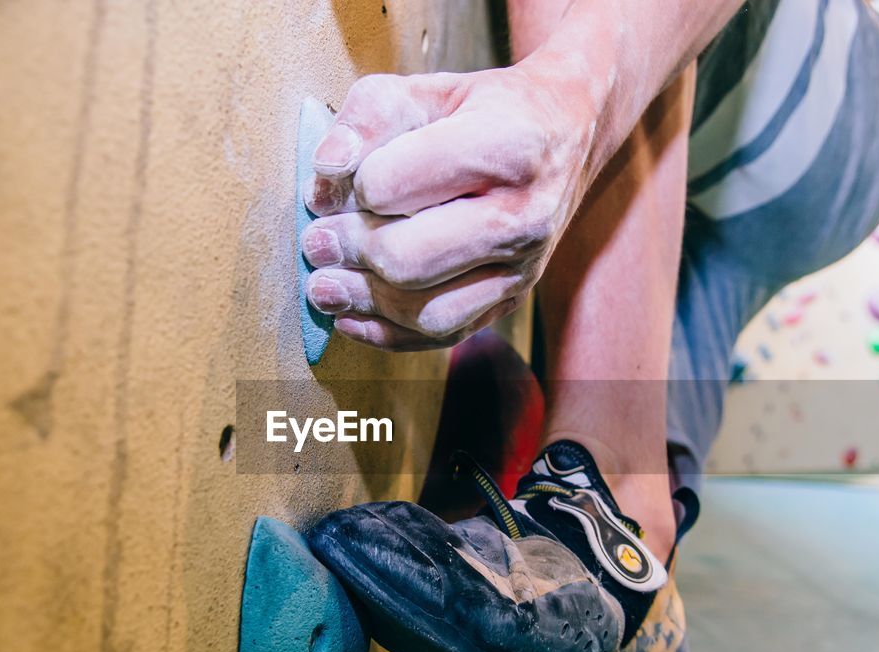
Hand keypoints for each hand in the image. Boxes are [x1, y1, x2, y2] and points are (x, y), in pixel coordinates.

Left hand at [300, 61, 597, 350]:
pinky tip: (352, 317)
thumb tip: (326, 170)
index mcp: (506, 147)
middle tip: (316, 243)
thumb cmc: (483, 110)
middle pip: (410, 260)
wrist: (563, 135)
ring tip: (323, 287)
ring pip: (429, 313)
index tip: (340, 181)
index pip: (395, 186)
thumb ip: (369, 115)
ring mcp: (523, 267)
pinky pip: (445, 337)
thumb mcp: (427, 88)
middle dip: (350, 252)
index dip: (354, 187)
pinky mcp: (512, 299)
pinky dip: (389, 335)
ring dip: (363, 303)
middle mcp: (523, 216)